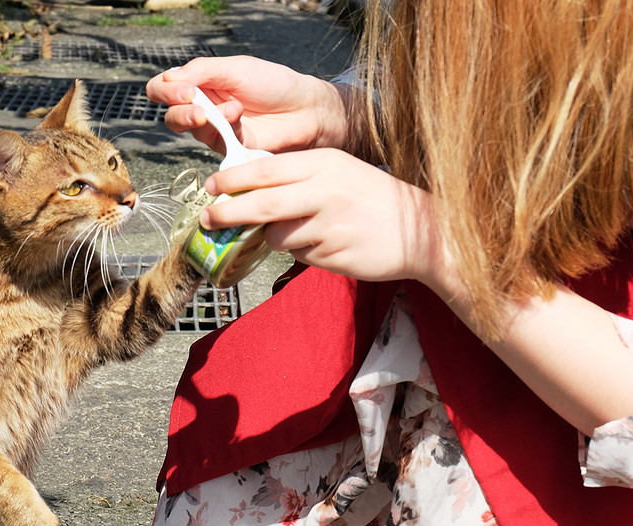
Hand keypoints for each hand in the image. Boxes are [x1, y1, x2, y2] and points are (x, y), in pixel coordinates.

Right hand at [146, 57, 350, 155]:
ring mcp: (215, 131)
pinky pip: (212, 145)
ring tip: (232, 111)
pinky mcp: (228, 150)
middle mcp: (204, 108)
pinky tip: (239, 120)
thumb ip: (202, 71)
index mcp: (202, 83)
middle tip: (198, 109)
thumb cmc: (275, 85)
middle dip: (180, 112)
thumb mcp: (236, 69)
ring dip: (205, 120)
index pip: (164, 88)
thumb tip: (169, 79)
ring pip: (189, 132)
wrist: (305, 111)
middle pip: (170, 115)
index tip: (185, 90)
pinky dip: (222, 130)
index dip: (166, 91)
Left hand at [200, 148, 454, 292]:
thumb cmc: (372, 199)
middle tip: (208, 219)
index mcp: (324, 163)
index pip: (265, 168)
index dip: (232, 178)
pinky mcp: (333, 253)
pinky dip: (301, 252)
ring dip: (274, 237)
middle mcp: (324, 190)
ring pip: (277, 235)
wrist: (423, 230)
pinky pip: (299, 255)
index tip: (211, 187)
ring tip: (300, 231)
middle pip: (260, 203)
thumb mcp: (338, 173)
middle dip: (228, 212)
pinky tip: (325, 244)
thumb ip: (297, 177)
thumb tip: (247, 187)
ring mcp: (329, 225)